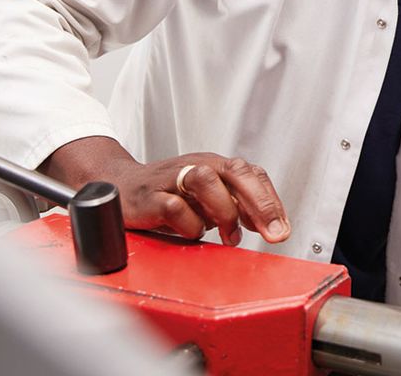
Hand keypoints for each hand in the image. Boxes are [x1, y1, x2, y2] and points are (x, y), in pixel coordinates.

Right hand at [41, 136, 290, 246]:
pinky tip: (191, 234)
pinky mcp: (150, 196)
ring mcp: (173, 178)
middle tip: (273, 232)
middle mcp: (197, 165)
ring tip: (228, 236)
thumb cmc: (166, 193)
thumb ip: (236, 206)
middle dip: (260, 203)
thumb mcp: (207, 198)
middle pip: (236, 172)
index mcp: (215, 165)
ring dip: (224, 212)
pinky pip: (174, 208)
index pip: (252, 174)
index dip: (271, 200)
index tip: (282, 228)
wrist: (119, 186)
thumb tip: (267, 223)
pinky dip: (188, 226)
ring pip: (206, 180)